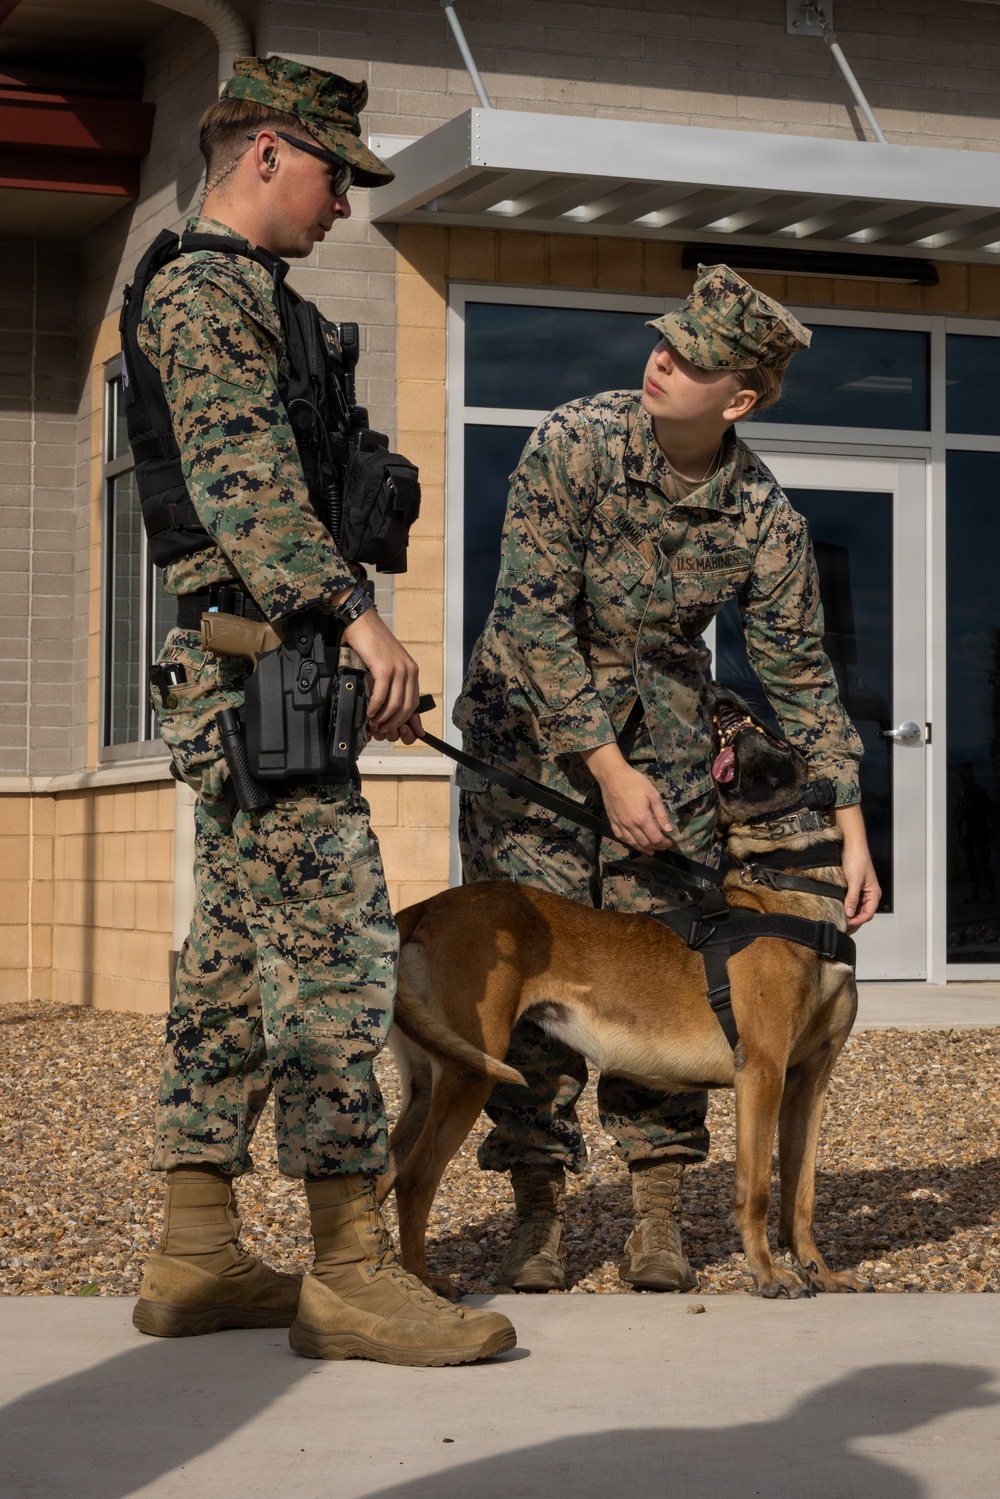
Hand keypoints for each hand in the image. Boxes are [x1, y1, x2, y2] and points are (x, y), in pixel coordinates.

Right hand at [341, 608, 419, 738]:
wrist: (363, 622)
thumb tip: (388, 706)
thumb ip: (392, 682)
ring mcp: (397, 669)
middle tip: (381, 729)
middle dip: (394, 723)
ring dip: (384, 718)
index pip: (414, 702)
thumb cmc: (372, 643)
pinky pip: (382, 695)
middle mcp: (409, 670)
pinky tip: (369, 712)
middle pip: (406, 707)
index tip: (396, 729)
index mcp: (411, 671)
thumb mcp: (388, 663)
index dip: (405, 720)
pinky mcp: (384, 668)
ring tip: (373, 723)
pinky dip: (375, 707)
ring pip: (395, 704)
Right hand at [583, 743, 673, 852]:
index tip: (670, 843)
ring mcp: (620, 824)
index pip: (656, 838)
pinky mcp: (613, 821)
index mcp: (642, 819)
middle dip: (656, 847)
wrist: (613, 776)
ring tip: (651, 851)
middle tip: (663, 847)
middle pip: (645, 842)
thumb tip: (669, 830)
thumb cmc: (635, 782)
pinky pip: (621, 837)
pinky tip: (634, 843)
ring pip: (633, 842)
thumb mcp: (653, 795)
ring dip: (643, 848)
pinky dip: (629, 843)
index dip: (664, 843)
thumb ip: (661, 814)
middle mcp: (631, 825)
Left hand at [835, 805, 880, 931]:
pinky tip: (838, 911)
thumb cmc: (857, 859)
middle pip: (862, 914)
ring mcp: (861, 892)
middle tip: (841, 928)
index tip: (846, 924)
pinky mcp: (853, 888)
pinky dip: (845, 908)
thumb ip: (852, 897)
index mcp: (874, 893)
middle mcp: (869, 894)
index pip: (867, 914)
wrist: (851, 845)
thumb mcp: (854, 880)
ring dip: (849, 916)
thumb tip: (849, 913)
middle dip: (853, 922)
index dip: (857, 921)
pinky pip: (851, 902)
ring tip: (838, 922)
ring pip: (856, 909)